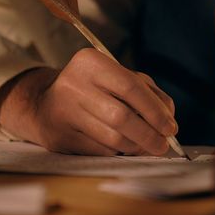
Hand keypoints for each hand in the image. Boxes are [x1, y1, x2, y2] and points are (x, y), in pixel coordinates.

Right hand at [0, 48, 176, 155]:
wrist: (43, 105)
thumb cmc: (91, 90)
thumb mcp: (116, 77)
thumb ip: (148, 92)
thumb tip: (168, 119)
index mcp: (90, 62)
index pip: (131, 87)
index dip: (155, 111)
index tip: (171, 127)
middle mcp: (73, 84)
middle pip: (122, 117)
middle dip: (149, 135)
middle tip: (162, 145)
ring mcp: (64, 112)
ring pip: (113, 139)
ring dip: (136, 147)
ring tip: (143, 146)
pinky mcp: (60, 137)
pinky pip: (100, 151)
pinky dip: (116, 152)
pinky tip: (119, 146)